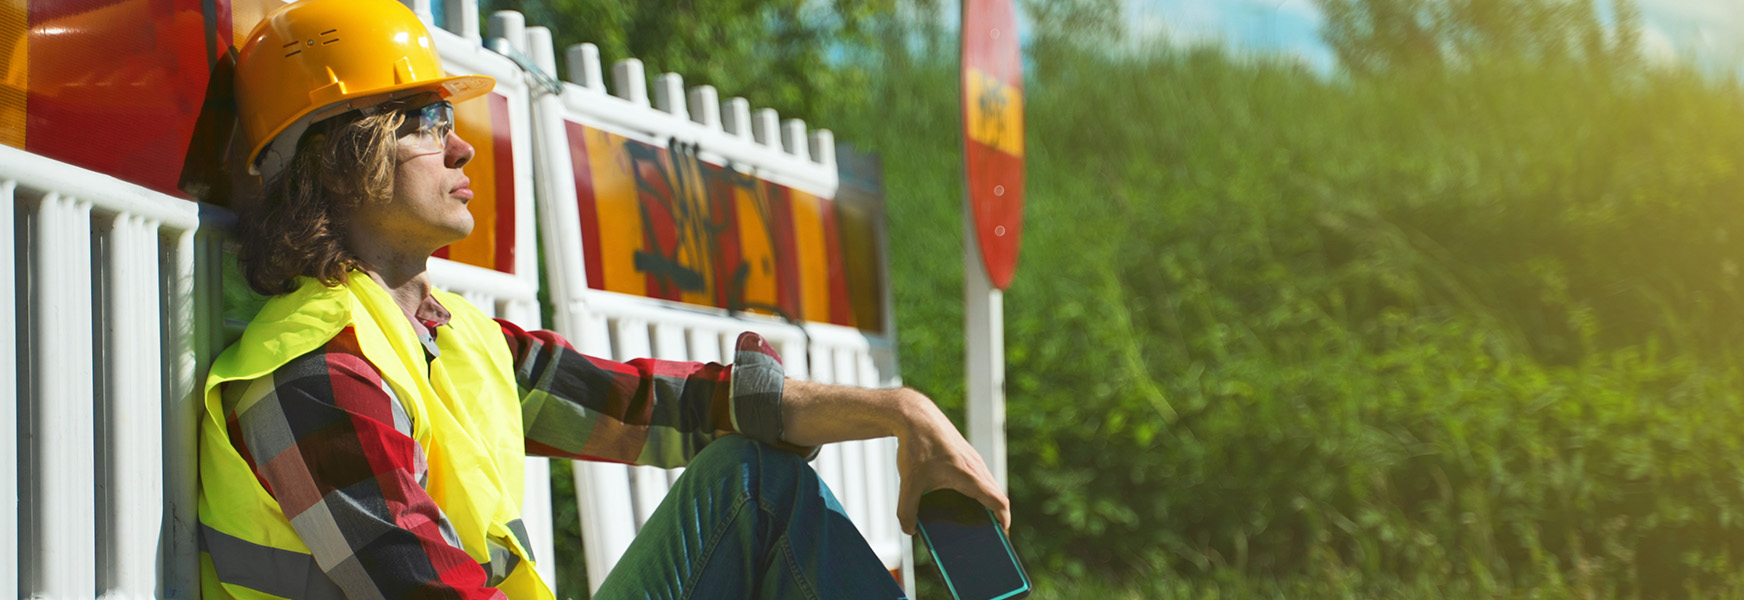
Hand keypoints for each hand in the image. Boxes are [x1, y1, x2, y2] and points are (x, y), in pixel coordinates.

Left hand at [892, 388, 1010, 534]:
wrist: (915, 414)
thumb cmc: (916, 445)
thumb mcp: (909, 482)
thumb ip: (907, 510)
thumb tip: (908, 530)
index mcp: (969, 475)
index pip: (998, 501)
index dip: (1003, 519)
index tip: (1002, 533)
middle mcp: (976, 466)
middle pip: (996, 494)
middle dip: (996, 514)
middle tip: (990, 533)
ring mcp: (972, 458)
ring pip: (988, 483)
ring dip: (988, 500)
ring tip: (978, 519)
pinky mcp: (965, 453)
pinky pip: (980, 475)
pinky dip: (979, 489)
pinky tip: (963, 497)